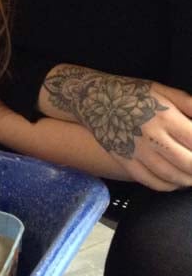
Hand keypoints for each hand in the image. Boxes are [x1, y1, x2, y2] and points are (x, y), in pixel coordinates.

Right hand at [44, 68, 191, 190]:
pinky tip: (175, 181)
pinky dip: (168, 186)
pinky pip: (151, 181)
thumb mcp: (162, 90)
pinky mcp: (124, 161)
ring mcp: (136, 151)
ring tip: (191, 176)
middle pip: (188, 163)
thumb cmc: (131, 92)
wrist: (93, 99)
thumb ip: (189, 104)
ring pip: (171, 176)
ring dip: (188, 179)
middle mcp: (151, 137)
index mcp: (164, 117)